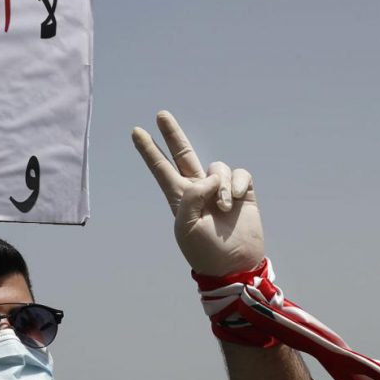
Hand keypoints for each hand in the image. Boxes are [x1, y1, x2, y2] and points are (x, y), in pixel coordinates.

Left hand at [131, 111, 263, 275]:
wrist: (234, 265)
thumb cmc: (205, 251)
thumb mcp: (186, 226)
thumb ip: (192, 195)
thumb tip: (210, 177)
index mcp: (179, 198)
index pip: (161, 169)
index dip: (149, 151)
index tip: (135, 132)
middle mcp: (198, 189)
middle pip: (183, 154)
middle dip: (172, 134)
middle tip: (160, 114)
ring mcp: (220, 189)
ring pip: (217, 167)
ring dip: (221, 186)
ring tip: (223, 208)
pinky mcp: (243, 192)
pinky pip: (239, 173)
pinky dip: (238, 183)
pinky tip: (237, 200)